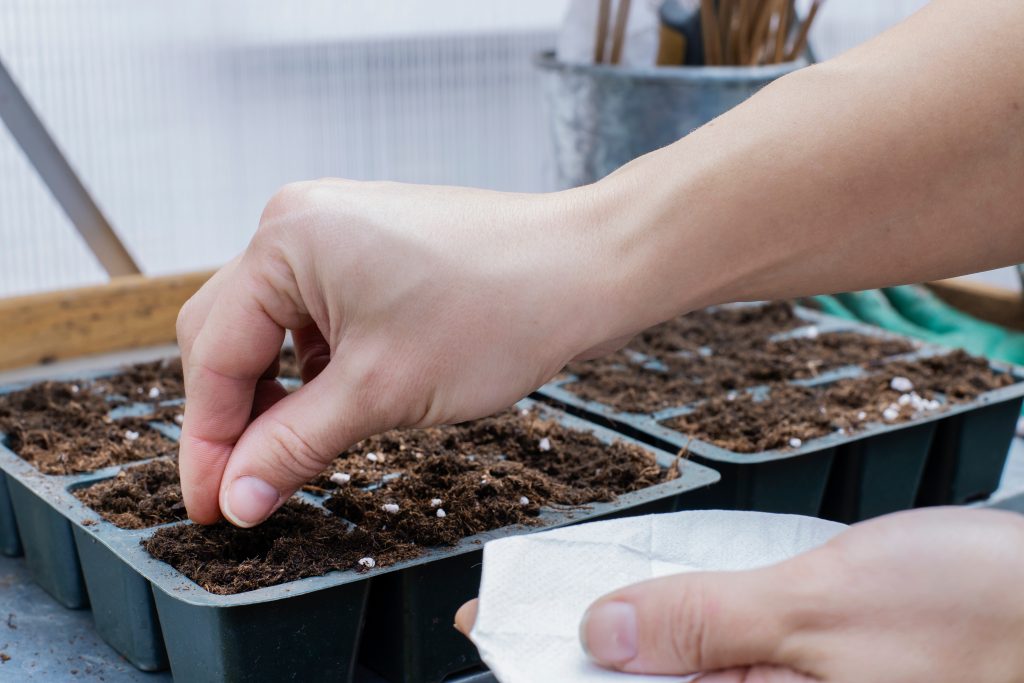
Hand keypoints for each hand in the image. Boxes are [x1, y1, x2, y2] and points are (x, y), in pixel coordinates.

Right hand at [175, 179, 635, 526]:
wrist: (587, 270)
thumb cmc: (497, 312)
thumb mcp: (380, 393)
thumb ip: (293, 446)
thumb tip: (236, 500)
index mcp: (285, 241)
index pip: (216, 356)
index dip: (208, 442)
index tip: (211, 508)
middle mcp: (300, 222)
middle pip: (229, 334)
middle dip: (233, 416)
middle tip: (240, 491)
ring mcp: (337, 230)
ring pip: (273, 327)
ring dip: (274, 393)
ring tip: (289, 452)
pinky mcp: (371, 249)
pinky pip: (316, 314)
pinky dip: (313, 366)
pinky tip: (331, 405)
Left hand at [455, 507, 1023, 681]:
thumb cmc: (970, 615)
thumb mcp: (822, 610)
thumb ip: (707, 623)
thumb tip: (603, 632)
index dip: (548, 667)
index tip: (488, 628)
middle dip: (580, 654)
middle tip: (516, 609)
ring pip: (683, 672)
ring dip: (629, 636)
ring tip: (569, 599)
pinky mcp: (809, 672)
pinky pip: (726, 655)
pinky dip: (684, 626)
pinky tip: (655, 602)